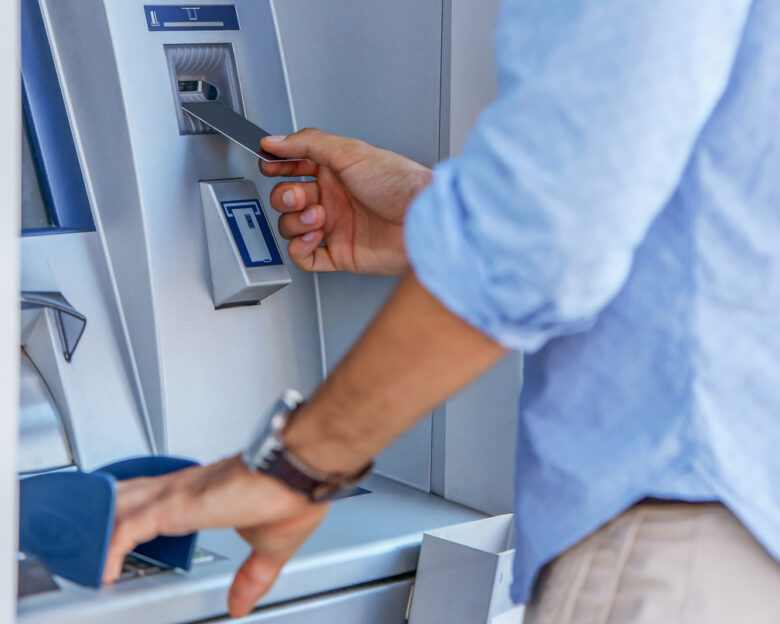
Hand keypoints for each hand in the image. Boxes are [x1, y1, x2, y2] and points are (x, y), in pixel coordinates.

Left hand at [102, 455, 328, 617]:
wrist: (300, 472)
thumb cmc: (292, 494)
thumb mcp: (268, 549)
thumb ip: (250, 578)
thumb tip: (240, 605)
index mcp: (204, 496)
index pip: (153, 499)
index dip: (131, 515)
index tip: (118, 537)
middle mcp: (185, 489)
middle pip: (126, 496)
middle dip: (101, 516)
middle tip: (82, 541)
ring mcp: (177, 495)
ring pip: (119, 507)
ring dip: (98, 529)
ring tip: (82, 556)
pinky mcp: (176, 504)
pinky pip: (127, 527)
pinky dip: (110, 548)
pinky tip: (103, 570)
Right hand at [259, 128, 431, 275]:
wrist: (421, 220)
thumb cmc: (399, 184)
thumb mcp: (350, 151)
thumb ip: (308, 143)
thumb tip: (276, 140)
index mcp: (335, 171)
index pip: (294, 166)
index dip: (278, 166)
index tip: (269, 165)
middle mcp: (334, 198)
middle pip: (287, 198)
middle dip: (286, 196)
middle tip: (301, 196)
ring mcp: (335, 227)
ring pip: (291, 227)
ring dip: (296, 221)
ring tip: (319, 216)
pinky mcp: (340, 254)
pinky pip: (304, 258)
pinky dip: (300, 248)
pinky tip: (314, 237)